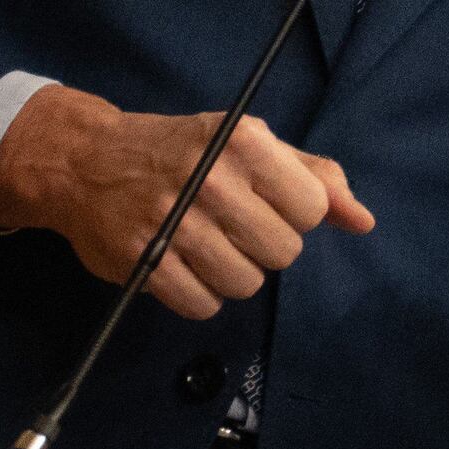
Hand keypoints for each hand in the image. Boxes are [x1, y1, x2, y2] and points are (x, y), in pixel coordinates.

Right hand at [0, 81, 375, 319]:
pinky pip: (203, 305)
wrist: (86, 160)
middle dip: (264, 246)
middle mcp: (211, 179)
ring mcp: (174, 222)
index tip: (267, 204)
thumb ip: (312, 177)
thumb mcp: (249, 143)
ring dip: (232, 273)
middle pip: (283, 252)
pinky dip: (199, 295)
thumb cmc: (180, 150)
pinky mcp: (144, 261)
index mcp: (244, 143)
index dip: (295, 215)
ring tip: (207, 246)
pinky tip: (184, 266)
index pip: (312, 209)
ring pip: (246, 283)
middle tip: (232, 226)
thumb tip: (362, 220)